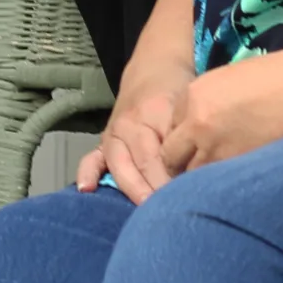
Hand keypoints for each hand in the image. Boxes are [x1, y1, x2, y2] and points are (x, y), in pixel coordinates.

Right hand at [76, 67, 194, 204]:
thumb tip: (196, 177)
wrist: (153, 69)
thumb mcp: (189, 108)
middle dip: (150, 191)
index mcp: (152, 115)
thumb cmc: (177, 92)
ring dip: (130, 189)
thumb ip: (189, 139)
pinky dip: (87, 173)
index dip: (170, 182)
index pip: (160, 156)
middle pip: (138, 165)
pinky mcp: (105, 141)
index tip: (184, 201)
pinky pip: (92, 158)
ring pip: (118, 166)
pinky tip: (86, 189)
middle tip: (166, 213)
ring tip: (142, 210)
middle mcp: (128, 125)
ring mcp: (113, 134)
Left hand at [158, 50, 282, 176]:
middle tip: (196, 174)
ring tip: (218, 185)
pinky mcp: (240, 167)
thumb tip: (200, 135)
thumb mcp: (231, 83)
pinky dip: (223, 188)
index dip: (184, 142)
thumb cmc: (281, 78)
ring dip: (202, 180)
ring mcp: (216, 148)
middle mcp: (197, 123)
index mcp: (193, 96)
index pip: (171, 131)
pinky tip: (237, 185)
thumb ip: (207, 106)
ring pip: (193, 176)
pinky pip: (219, 185)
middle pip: (172, 157)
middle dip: (181, 166)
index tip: (197, 149)